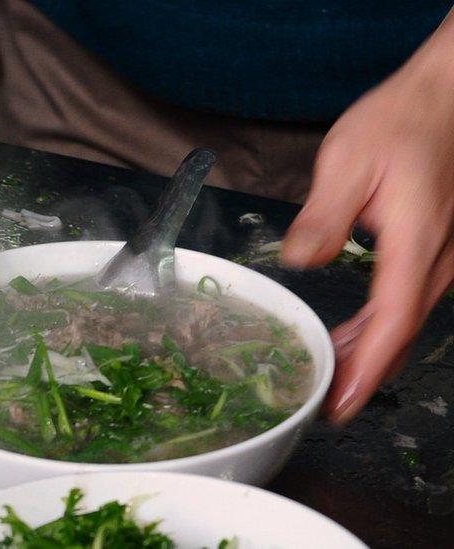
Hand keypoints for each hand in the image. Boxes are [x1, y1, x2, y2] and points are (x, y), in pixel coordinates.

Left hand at [281, 15, 453, 424]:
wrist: (445, 96)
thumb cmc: (401, 121)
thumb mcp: (348, 161)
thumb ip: (324, 216)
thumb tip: (299, 259)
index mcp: (416, 243)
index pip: (392, 322)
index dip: (365, 368)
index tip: (341, 403)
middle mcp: (438, 258)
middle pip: (401, 330)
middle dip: (363, 370)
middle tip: (325, 401)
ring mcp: (444, 254)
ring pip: (406, 316)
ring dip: (371, 349)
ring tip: (332, 373)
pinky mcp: (437, 245)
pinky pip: (409, 296)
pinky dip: (381, 323)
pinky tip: (357, 331)